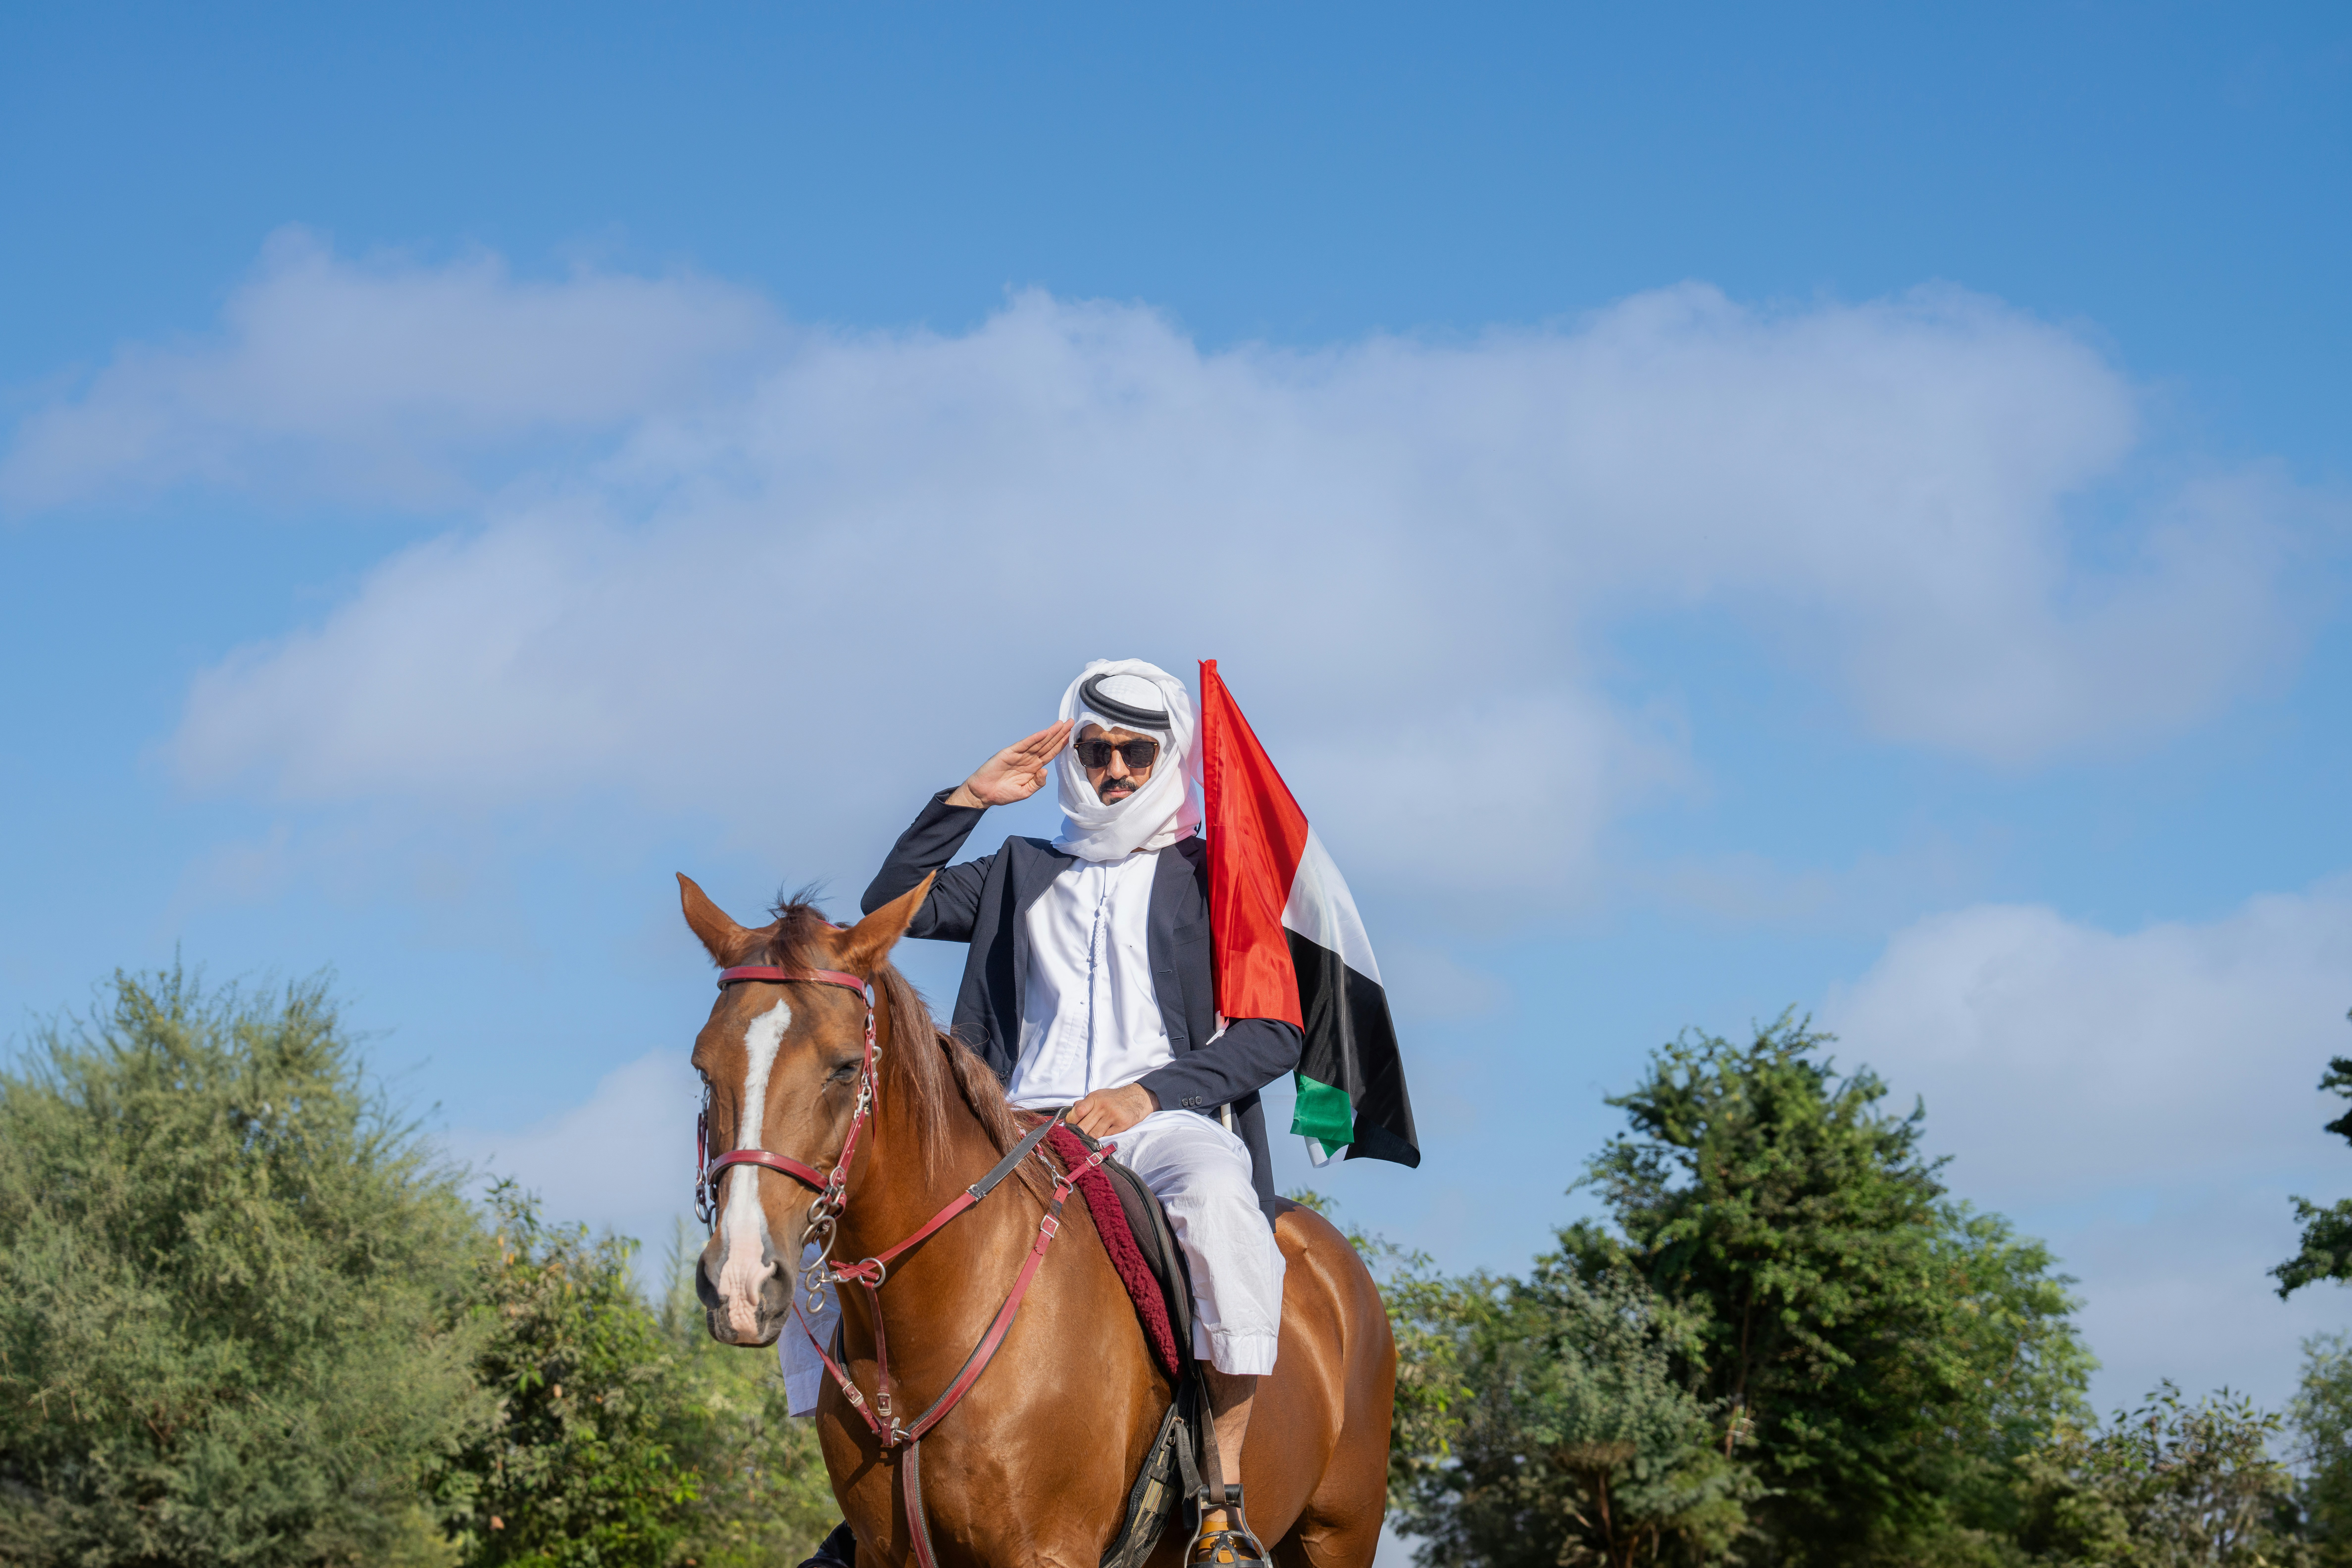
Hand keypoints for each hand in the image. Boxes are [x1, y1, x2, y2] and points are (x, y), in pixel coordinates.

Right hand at [947, 721, 1073, 807]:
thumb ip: (1037, 783)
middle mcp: (1028, 759)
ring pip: (1038, 742)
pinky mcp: (1009, 753)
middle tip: (1071, 722)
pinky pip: (1024, 745)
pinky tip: (1043, 733)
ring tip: (1061, 723)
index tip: (1071, 735)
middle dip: (1060, 734)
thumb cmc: (1003, 793)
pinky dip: (1033, 739)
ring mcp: (1019, 755)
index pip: (1051, 753)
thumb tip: (1046, 770)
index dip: (1061, 744)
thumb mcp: (1025, 792)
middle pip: (1047, 744)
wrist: (984, 794)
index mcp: (1034, 768)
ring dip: (1050, 733)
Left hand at [1069, 1082, 1155, 1141]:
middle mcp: (1103, 1107)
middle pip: (1083, 1127)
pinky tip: (1100, 1138)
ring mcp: (1112, 1117)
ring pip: (1094, 1135)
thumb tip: (1070, 1112)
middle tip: (1074, 1138)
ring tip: (1086, 1140)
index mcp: (1095, 1098)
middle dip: (1077, 1134)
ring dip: (1088, 1139)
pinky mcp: (1121, 1126)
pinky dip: (1101, 1139)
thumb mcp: (1099, 1095)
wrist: (1137, 1097)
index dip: (1070, 1122)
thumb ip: (1084, 1104)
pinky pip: (1106, 1137)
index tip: (1067, 1128)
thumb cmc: (1114, 1098)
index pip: (1077, 1112)